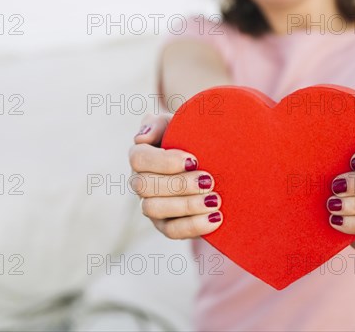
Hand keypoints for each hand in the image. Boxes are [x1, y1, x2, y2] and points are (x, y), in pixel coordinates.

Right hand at [129, 114, 222, 238]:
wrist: (214, 159)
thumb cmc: (193, 137)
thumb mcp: (179, 123)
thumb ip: (158, 124)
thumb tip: (142, 138)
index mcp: (140, 155)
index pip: (138, 159)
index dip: (164, 161)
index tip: (194, 160)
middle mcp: (140, 182)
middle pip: (143, 186)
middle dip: (178, 184)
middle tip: (209, 180)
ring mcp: (151, 206)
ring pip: (153, 210)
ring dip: (186, 205)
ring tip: (215, 200)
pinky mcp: (166, 225)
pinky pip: (172, 232)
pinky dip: (193, 226)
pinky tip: (216, 218)